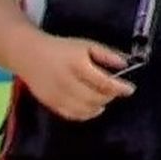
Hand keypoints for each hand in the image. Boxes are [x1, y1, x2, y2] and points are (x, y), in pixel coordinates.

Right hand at [15, 33, 135, 121]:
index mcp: (77, 65)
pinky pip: (71, 114)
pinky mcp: (50, 103)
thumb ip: (107, 54)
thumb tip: (125, 64)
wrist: (30, 55)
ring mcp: (57, 95)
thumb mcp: (87, 45)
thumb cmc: (62, 49)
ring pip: (84, 109)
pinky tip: (93, 107)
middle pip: (95, 98)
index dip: (119, 88)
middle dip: (110, 96)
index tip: (130, 89)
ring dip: (99, 106)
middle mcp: (66, 82)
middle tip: (116, 91)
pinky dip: (86, 114)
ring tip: (105, 98)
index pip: (103, 82)